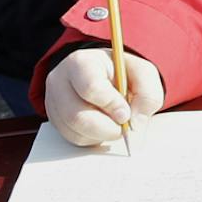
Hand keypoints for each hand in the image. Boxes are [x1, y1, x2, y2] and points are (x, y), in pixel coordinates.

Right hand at [44, 48, 164, 146]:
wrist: (104, 74)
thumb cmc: (122, 73)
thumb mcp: (142, 73)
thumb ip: (148, 94)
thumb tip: (135, 122)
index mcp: (81, 63)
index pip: (91, 88)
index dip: (111, 104)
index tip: (126, 114)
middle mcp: (60, 82)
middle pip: (77, 116)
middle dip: (107, 127)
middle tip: (124, 127)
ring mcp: (53, 103)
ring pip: (75, 131)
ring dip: (102, 134)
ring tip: (116, 124)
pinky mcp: (55, 120)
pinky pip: (73, 139)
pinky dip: (94, 138)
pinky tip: (104, 126)